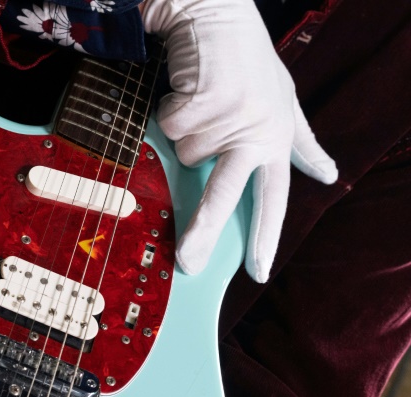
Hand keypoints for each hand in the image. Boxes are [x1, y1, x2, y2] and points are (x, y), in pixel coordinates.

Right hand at [139, 0, 337, 282]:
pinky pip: (170, 128)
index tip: (257, 270)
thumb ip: (301, 143)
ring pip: (185, 153)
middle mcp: (258, 132)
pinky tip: (186, 87)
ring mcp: (233, 117)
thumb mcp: (283, 102)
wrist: (218, 14)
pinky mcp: (207, 101)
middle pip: (225, 194)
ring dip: (182, 131)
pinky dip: (168, 110)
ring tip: (198, 101)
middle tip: (189, 263)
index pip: (274, 196)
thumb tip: (329, 175)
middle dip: (203, 230)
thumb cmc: (245, 60)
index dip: (264, 235)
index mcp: (277, 138)